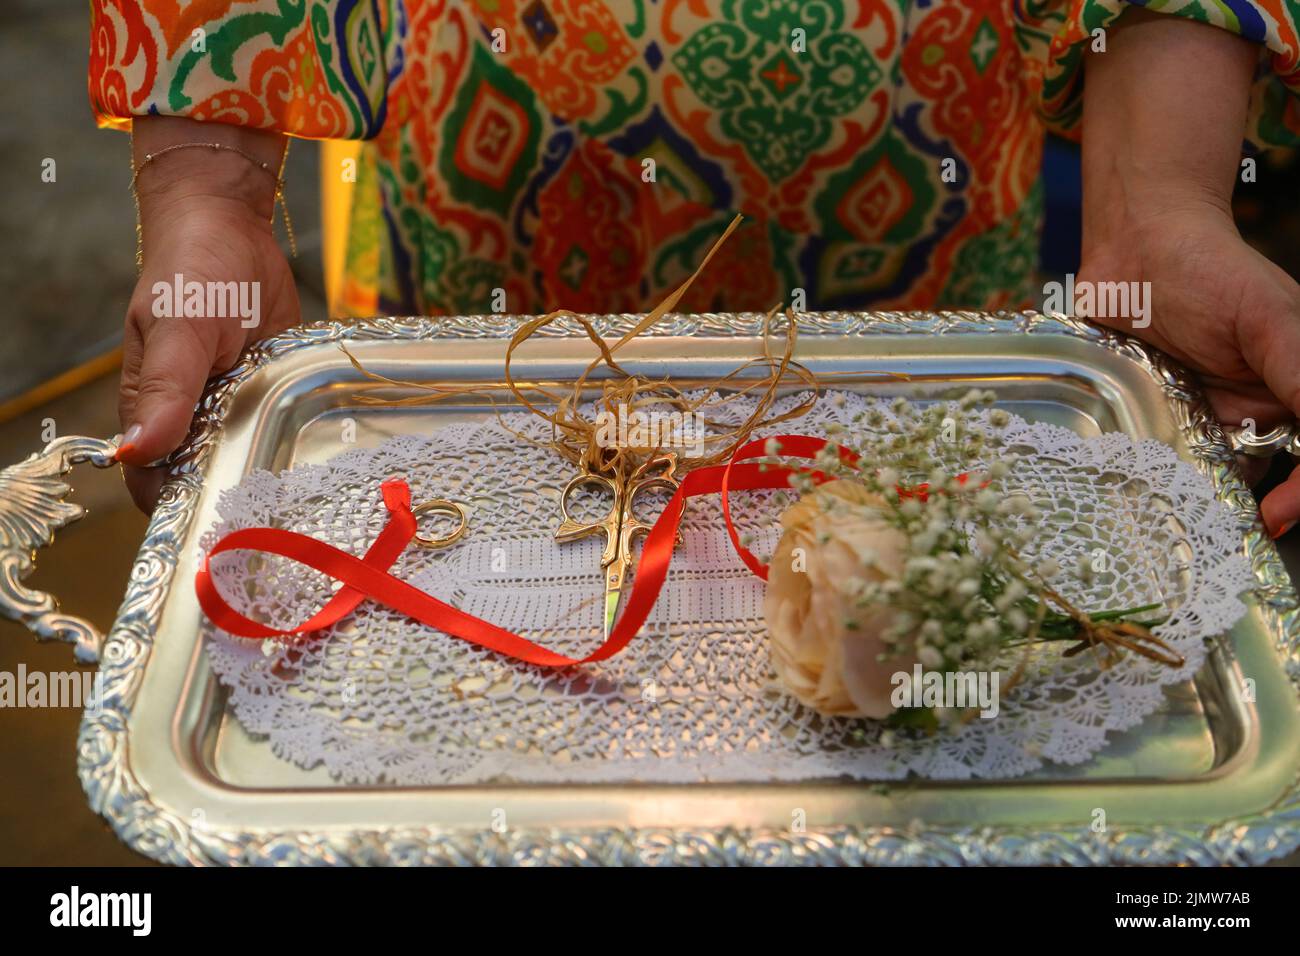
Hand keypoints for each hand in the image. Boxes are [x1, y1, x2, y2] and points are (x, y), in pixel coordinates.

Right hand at [117, 117, 299, 511]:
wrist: (232, 229)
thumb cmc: (191, 272)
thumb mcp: (179, 328)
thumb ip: (164, 388)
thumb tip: (136, 451)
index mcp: (152, 411)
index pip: (157, 484)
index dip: (184, 510)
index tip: (223, 533)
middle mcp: (192, 418)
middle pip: (209, 481)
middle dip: (239, 502)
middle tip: (281, 524)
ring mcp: (234, 407)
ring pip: (251, 460)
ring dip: (275, 477)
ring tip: (311, 502)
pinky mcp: (271, 392)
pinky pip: (283, 428)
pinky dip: (299, 443)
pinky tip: (327, 460)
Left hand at [1082, 9, 1299, 537]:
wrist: (1138, 246)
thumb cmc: (1211, 270)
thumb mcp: (1270, 320)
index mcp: (1296, 387)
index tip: (1277, 516)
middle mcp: (1256, 410)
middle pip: (1267, 475)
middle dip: (1252, 507)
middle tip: (1232, 530)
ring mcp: (1205, 417)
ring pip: (1212, 477)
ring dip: (1199, 498)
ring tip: (1184, 515)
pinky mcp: (1157, 417)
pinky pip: (1162, 460)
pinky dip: (1157, 477)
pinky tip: (1144, 487)